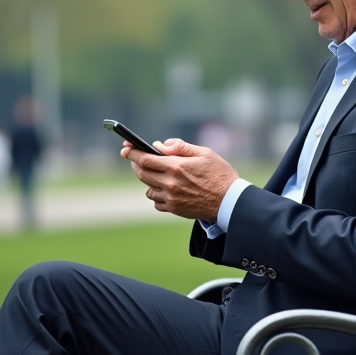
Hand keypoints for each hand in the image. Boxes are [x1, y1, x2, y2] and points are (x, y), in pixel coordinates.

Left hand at [122, 138, 238, 222]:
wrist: (230, 202)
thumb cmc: (220, 174)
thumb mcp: (204, 153)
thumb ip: (180, 147)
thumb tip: (161, 145)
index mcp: (177, 167)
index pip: (145, 159)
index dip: (132, 152)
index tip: (125, 148)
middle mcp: (171, 183)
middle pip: (142, 173)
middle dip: (135, 164)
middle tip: (134, 158)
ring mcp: (171, 198)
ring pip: (147, 188)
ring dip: (147, 179)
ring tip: (154, 172)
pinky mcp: (174, 209)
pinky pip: (156, 202)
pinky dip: (155, 194)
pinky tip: (163, 188)